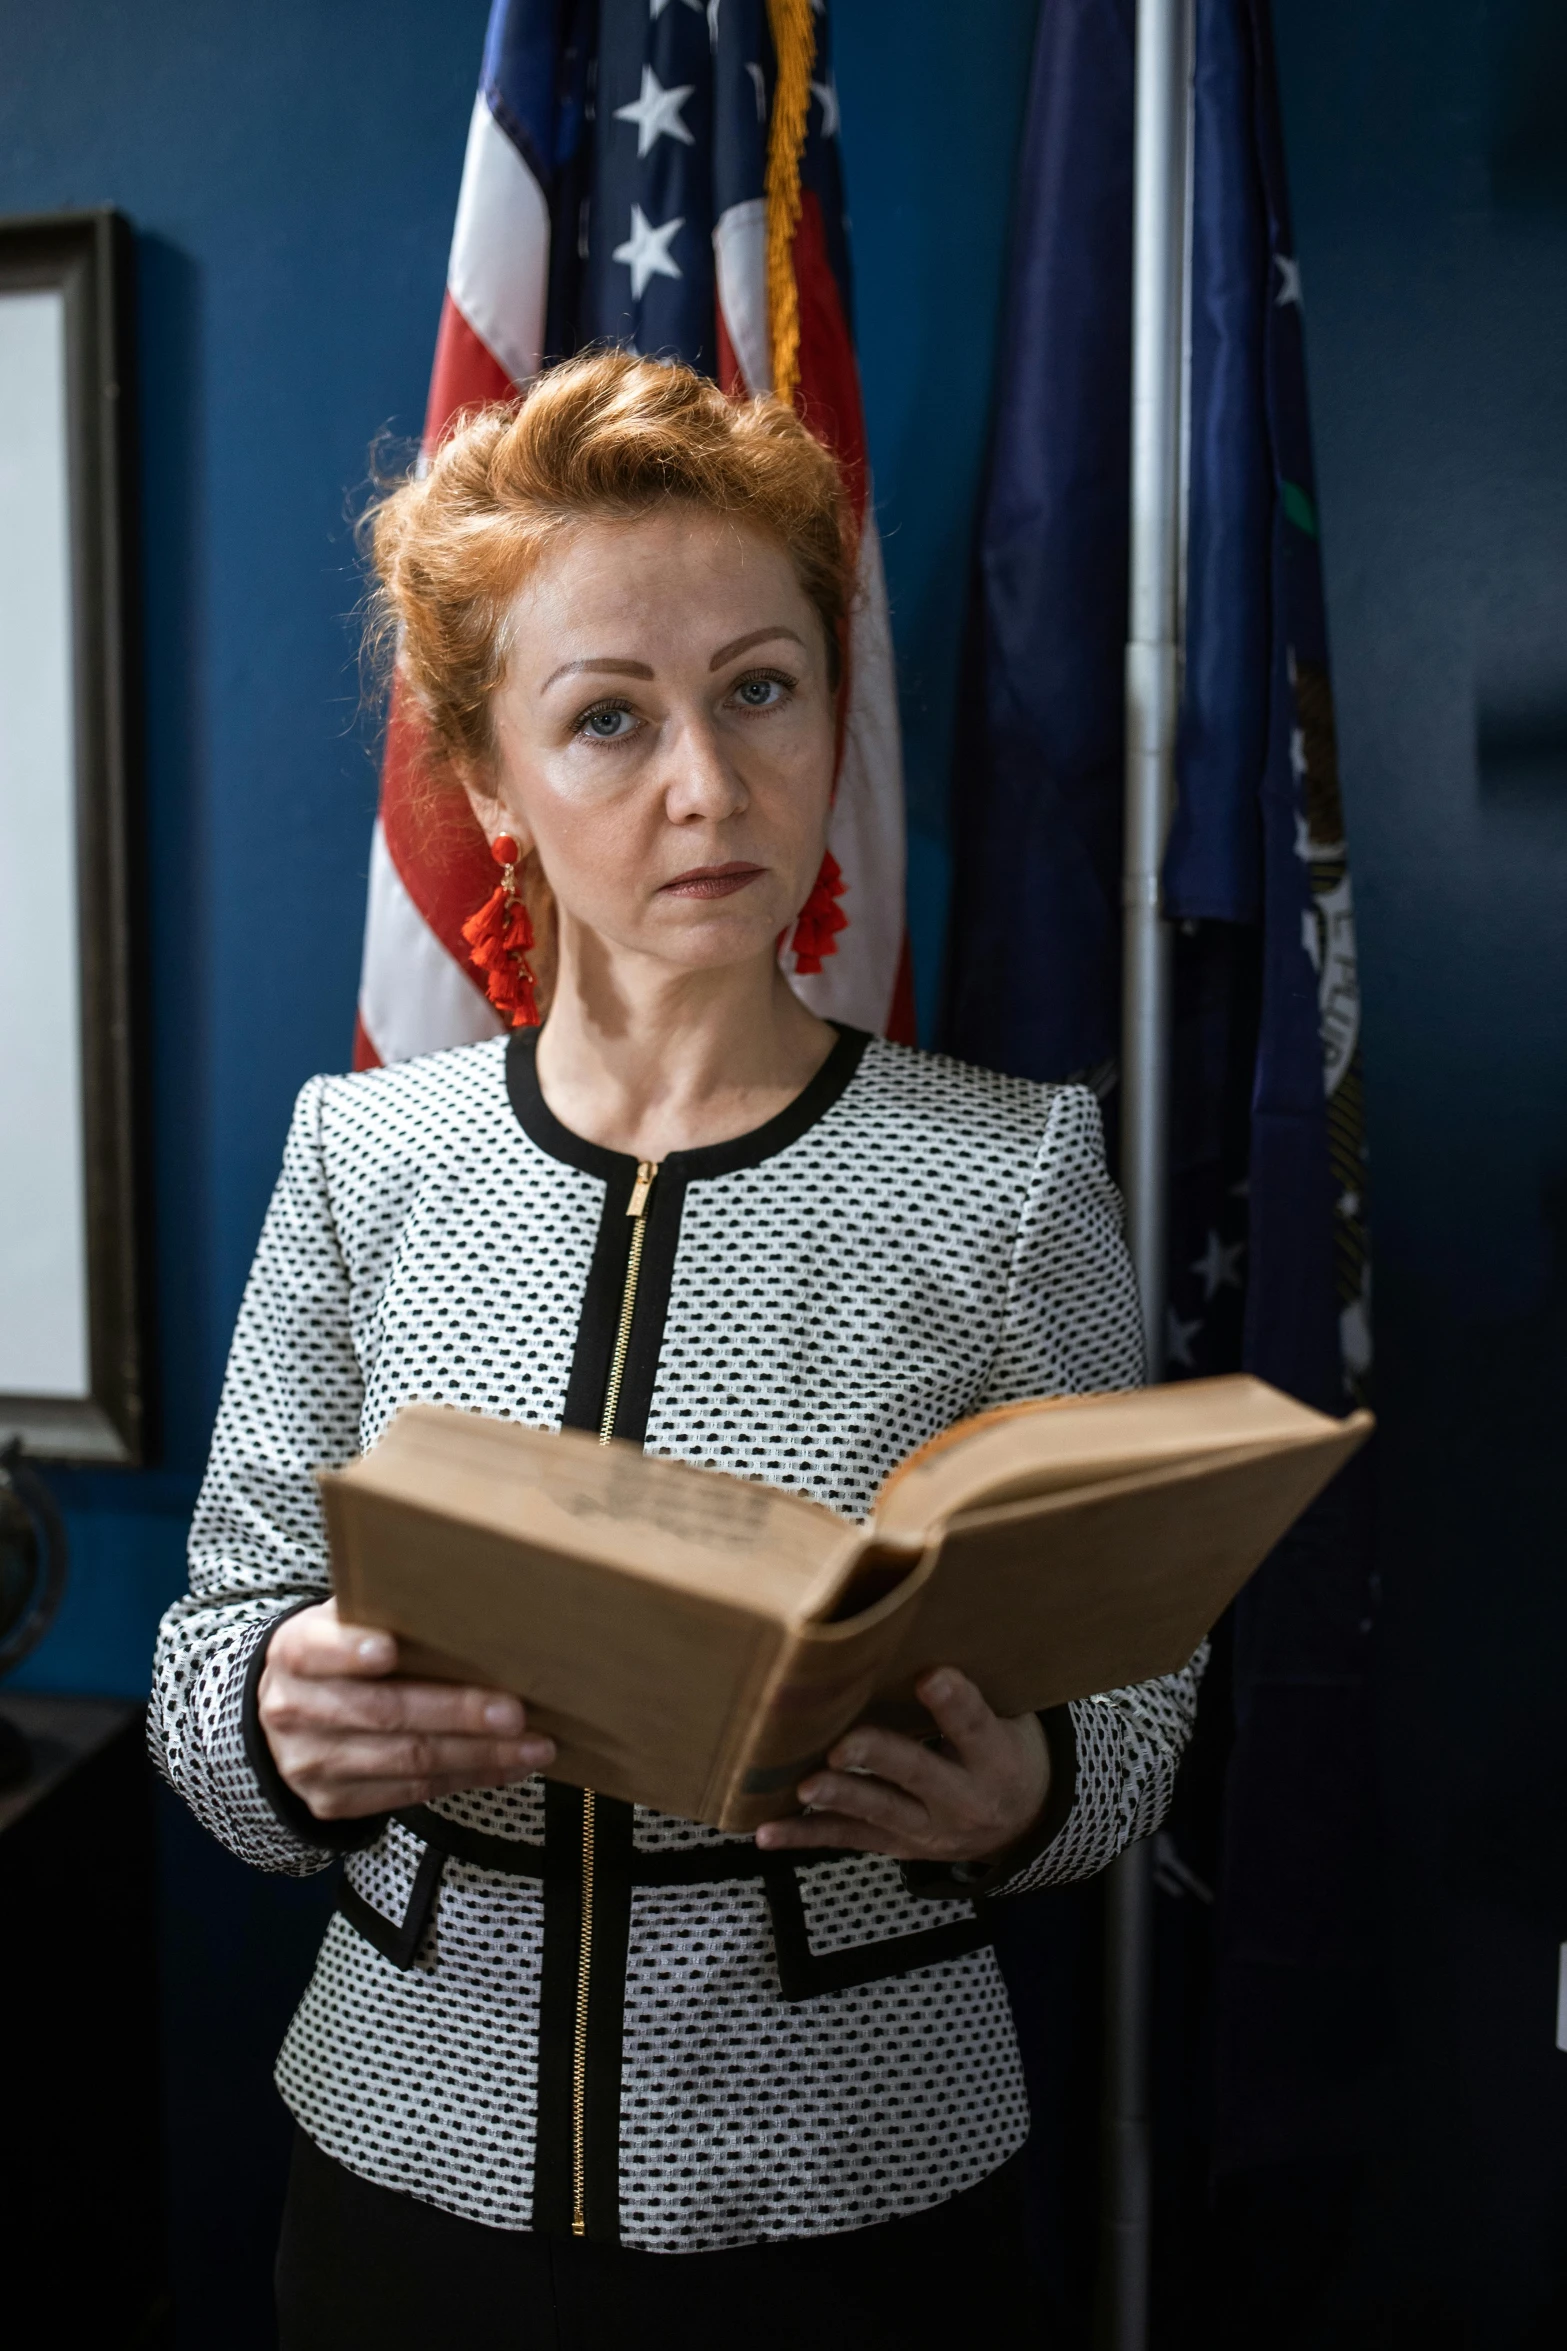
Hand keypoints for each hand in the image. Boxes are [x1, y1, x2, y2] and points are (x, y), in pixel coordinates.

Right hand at [257, 1598, 555, 1820]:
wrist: (290, 1716)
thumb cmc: (338, 1656)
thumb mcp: (342, 1623)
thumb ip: (383, 1609)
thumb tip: (466, 1591)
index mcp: (296, 1653)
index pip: (314, 1651)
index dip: (349, 1650)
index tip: (389, 1649)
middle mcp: (296, 1711)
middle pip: (383, 1713)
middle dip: (456, 1713)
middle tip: (513, 1711)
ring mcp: (313, 1764)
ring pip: (407, 1761)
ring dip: (480, 1755)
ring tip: (533, 1745)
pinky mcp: (336, 1802)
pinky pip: (412, 1793)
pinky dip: (469, 1777)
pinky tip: (508, 1766)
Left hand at [754, 1668, 1048, 1867]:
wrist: (1024, 1824)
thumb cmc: (1004, 1749)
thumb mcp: (1008, 1719)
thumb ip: (968, 1689)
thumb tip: (916, 1624)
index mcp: (994, 1757)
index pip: (974, 1726)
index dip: (954, 1703)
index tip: (932, 1677)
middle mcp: (962, 1797)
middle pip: (916, 1772)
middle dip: (877, 1756)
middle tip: (843, 1745)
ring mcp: (926, 1827)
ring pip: (877, 1810)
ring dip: (838, 1796)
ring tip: (804, 1785)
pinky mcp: (896, 1844)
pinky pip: (846, 1839)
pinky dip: (804, 1834)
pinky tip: (766, 1831)